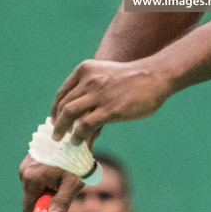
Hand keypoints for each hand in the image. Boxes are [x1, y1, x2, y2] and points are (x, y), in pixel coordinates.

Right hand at [19, 157, 84, 211]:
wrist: (77, 137)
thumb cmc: (77, 162)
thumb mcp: (72, 184)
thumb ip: (61, 203)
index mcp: (31, 178)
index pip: (28, 209)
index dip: (42, 211)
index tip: (56, 203)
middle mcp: (24, 170)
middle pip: (32, 197)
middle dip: (46, 196)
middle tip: (62, 185)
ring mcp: (25, 163)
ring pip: (34, 187)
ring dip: (47, 186)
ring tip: (61, 175)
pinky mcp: (29, 159)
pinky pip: (35, 177)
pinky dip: (45, 177)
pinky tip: (56, 168)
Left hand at [50, 58, 173, 142]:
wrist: (155, 76)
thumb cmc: (133, 78)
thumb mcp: (106, 74)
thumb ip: (92, 87)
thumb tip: (81, 110)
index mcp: (86, 70)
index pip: (63, 92)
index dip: (56, 108)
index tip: (55, 119)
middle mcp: (89, 80)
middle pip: (63, 104)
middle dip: (57, 121)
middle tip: (57, 134)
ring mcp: (98, 95)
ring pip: (69, 113)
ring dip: (61, 129)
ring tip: (61, 139)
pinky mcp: (109, 110)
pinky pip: (84, 125)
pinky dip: (77, 136)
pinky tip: (78, 141)